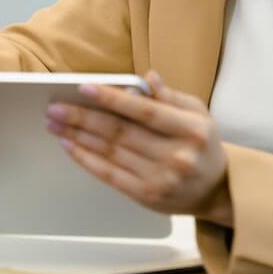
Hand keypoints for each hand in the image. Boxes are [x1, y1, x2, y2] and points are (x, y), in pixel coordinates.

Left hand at [45, 71, 232, 225]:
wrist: (217, 189)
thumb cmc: (201, 143)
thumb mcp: (197, 112)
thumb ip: (170, 96)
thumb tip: (146, 78)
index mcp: (190, 129)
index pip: (144, 111)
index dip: (111, 98)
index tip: (83, 88)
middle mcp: (176, 155)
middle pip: (120, 132)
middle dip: (82, 118)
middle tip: (55, 108)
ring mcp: (161, 178)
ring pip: (110, 152)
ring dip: (78, 136)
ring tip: (55, 123)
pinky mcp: (147, 195)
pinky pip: (109, 174)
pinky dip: (86, 159)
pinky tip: (70, 145)